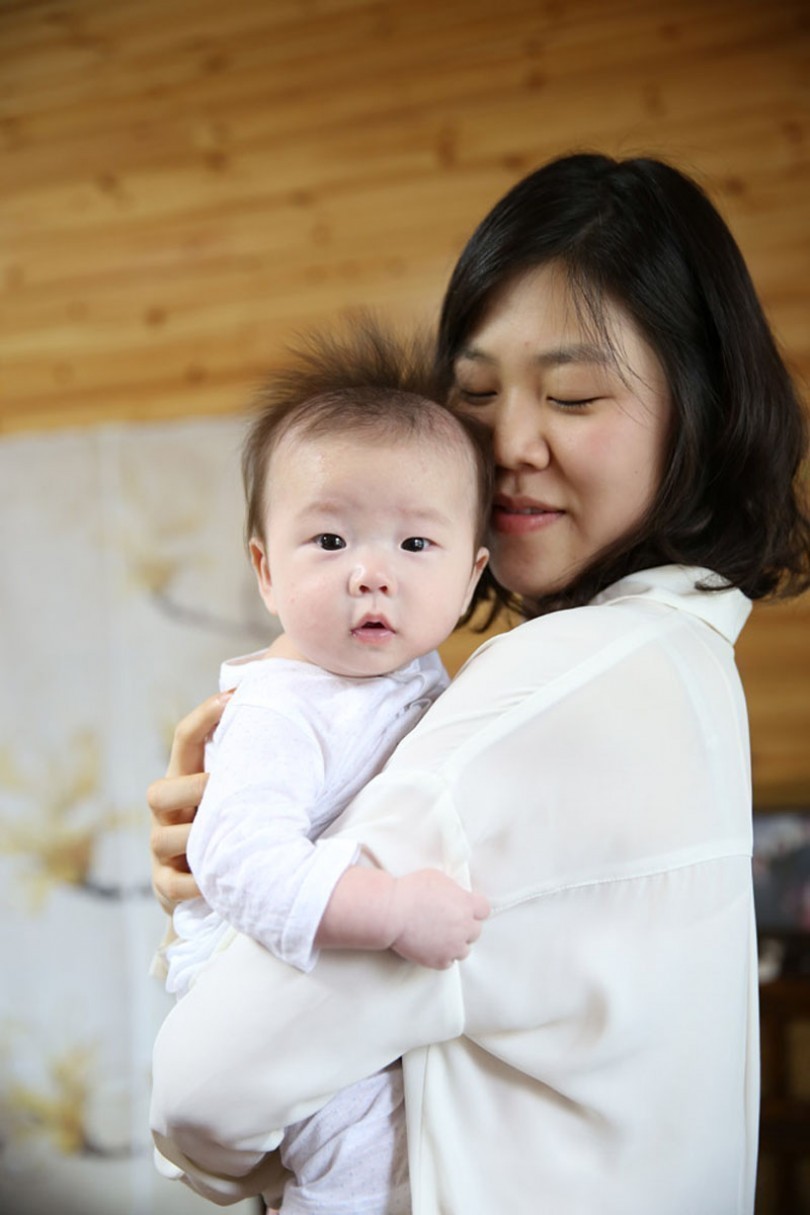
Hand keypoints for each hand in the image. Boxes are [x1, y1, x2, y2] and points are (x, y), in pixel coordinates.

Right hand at [147, 691, 229, 913]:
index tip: (234, 697)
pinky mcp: (164, 886)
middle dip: (191, 789)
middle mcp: (167, 814)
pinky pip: (172, 885)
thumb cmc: (233, 826)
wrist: (209, 886)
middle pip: (157, 791)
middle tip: (223, 789)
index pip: (185, 740)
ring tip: (229, 839)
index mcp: (185, 781)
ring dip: (195, 838)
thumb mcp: (235, 793)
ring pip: (162, 838)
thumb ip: (249, 762)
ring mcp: (161, 850)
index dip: (204, 717)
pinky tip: (219, 881)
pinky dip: (195, 883)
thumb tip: (290, 714)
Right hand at [388, 869, 489, 969]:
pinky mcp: (440, 960)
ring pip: (464, 950)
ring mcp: (453, 946)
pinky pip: (449, 962)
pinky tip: (432, 947)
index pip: (484, 910)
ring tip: (441, 937)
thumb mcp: (438, 878)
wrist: (392, 912)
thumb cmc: (411, 891)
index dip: (475, 909)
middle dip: (465, 926)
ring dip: (456, 943)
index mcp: (466, 904)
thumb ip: (454, 890)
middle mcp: (464, 927)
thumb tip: (456, 896)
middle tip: (449, 922)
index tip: (467, 909)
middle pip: (475, 931)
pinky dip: (442, 955)